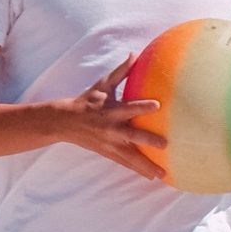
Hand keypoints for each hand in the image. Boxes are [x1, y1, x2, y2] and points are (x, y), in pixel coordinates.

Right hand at [52, 59, 164, 178]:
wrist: (65, 122)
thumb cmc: (88, 101)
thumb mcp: (103, 85)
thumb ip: (121, 72)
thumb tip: (135, 54)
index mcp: (111, 111)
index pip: (129, 108)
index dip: (142, 107)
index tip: (157, 105)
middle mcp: (112, 129)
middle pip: (132, 136)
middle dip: (148, 140)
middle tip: (165, 144)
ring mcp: (110, 144)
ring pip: (131, 157)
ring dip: (146, 165)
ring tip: (162, 174)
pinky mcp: (109, 154)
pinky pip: (126, 164)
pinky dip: (139, 170)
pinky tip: (153, 177)